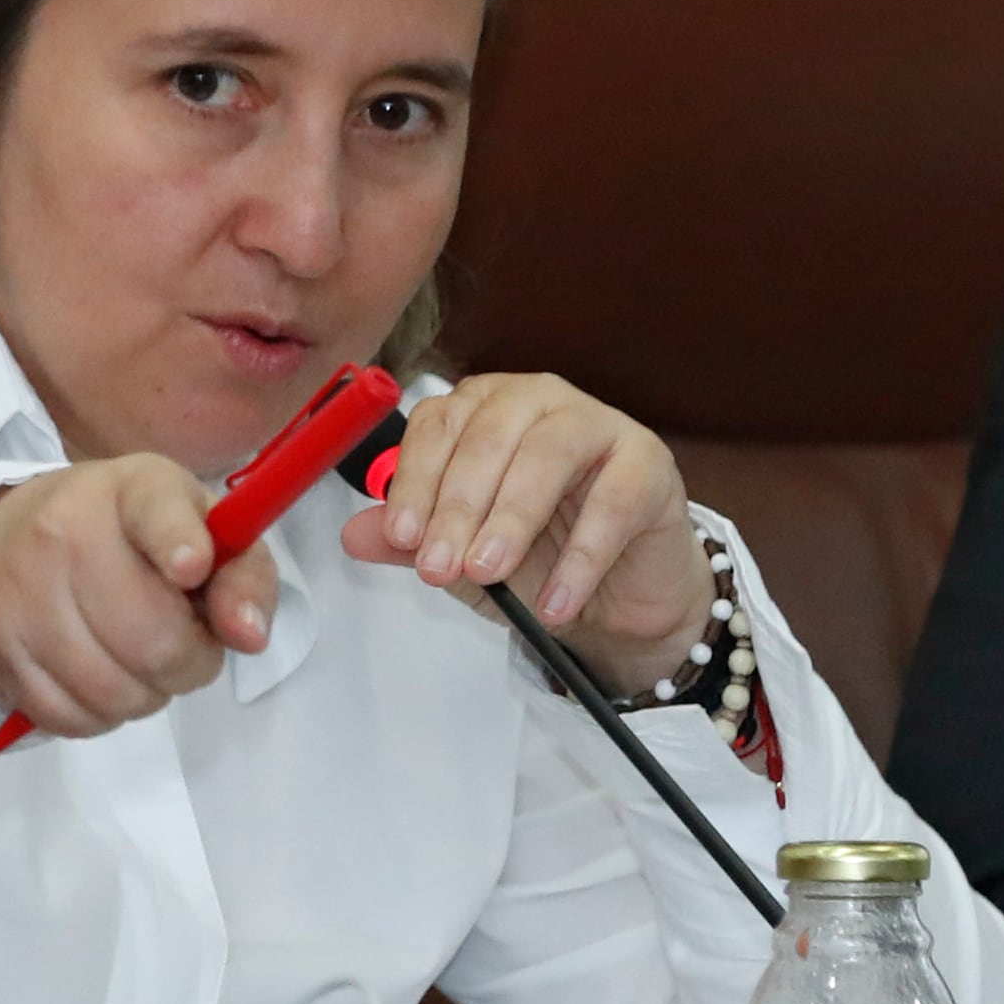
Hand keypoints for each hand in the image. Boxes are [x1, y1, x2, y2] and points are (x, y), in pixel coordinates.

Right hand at [0, 457, 280, 737]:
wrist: (4, 538)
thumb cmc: (128, 538)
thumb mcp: (200, 529)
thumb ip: (245, 577)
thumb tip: (249, 636)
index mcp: (136, 488)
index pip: (157, 510)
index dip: (179, 543)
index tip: (192, 567)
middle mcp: (67, 530)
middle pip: (152, 640)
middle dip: (190, 663)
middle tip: (186, 646)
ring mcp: (23, 589)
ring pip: (112, 691)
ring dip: (146, 695)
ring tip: (141, 660)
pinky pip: (70, 716)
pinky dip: (100, 714)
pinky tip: (100, 676)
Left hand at [341, 374, 708, 693]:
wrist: (618, 598)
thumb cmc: (540, 557)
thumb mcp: (463, 555)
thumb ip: (414, 540)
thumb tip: (354, 535)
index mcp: (486, 409)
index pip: (439, 423)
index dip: (416, 479)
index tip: (403, 535)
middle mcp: (539, 401)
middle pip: (490, 435)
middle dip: (458, 506)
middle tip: (439, 567)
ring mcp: (599, 424)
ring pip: (548, 454)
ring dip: (511, 519)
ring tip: (488, 575)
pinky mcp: (649, 463)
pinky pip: (613, 502)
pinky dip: (580, 557)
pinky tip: (555, 601)